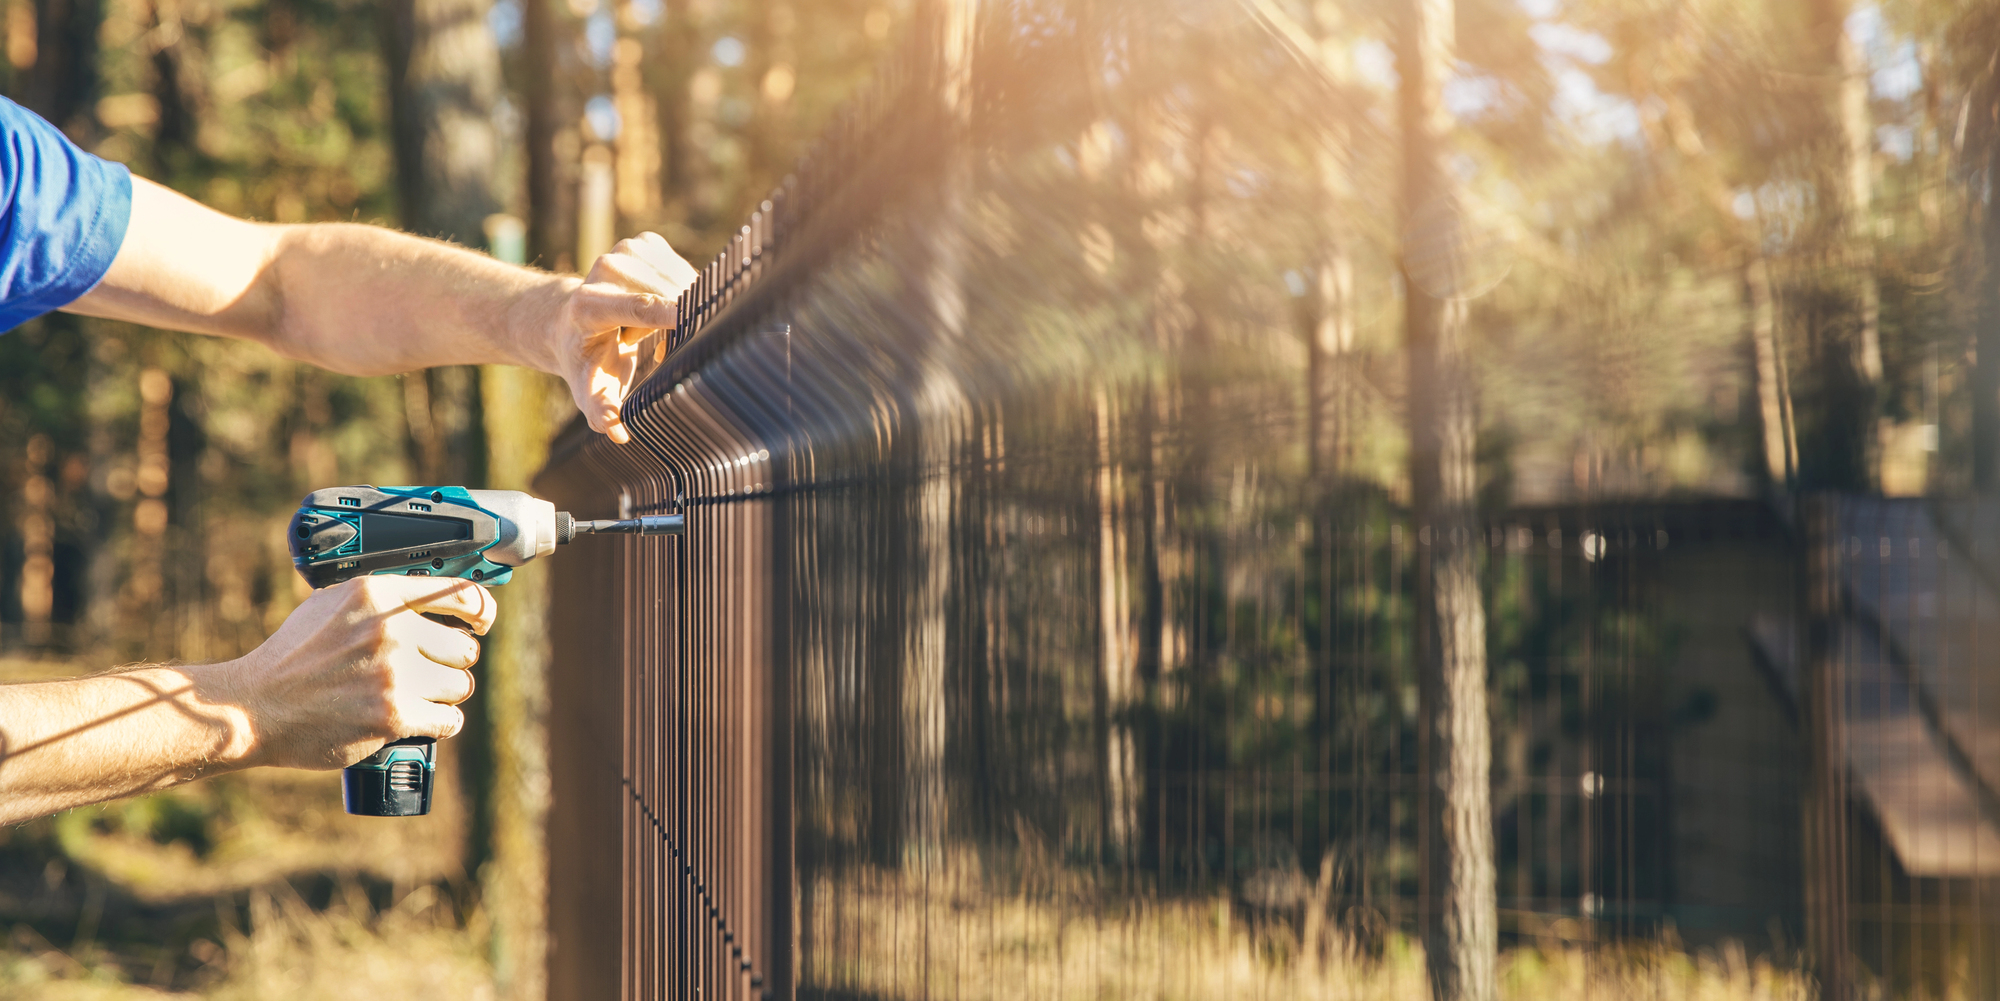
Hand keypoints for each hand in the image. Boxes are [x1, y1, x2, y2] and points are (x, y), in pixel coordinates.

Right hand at [210, 576, 496, 769]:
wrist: (253, 707)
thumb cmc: (292, 657)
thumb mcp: (331, 604)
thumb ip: (379, 597)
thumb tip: (431, 596)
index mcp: (377, 594)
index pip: (461, 594)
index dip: (480, 611)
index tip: (481, 622)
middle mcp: (391, 629)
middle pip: (465, 648)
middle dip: (451, 662)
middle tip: (430, 671)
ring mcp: (394, 674)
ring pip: (460, 685)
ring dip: (445, 694)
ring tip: (419, 696)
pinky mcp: (393, 715)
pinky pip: (450, 719)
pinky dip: (441, 723)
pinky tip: (425, 720)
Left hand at [551, 233, 699, 443]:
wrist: (571, 322)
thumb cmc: (589, 362)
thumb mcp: (591, 390)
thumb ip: (601, 411)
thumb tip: (617, 431)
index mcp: (590, 305)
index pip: (640, 306)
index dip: (673, 312)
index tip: (702, 319)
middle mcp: (605, 268)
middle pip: (670, 296)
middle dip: (678, 325)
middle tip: (656, 348)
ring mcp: (626, 250)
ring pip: (682, 282)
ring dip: (678, 309)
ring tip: (649, 329)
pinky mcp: (645, 243)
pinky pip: (684, 271)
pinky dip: (680, 293)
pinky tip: (658, 308)